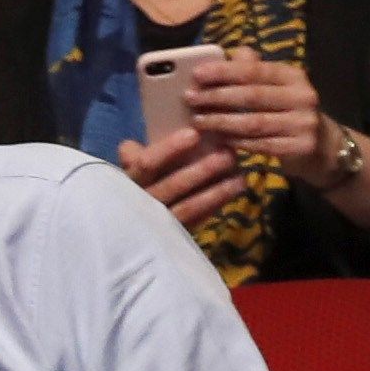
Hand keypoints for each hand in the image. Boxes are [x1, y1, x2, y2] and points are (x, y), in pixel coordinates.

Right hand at [116, 126, 242, 228]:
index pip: (147, 163)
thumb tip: (130, 145)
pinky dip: (216, 206)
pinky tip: (234, 193)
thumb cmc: (134, 188)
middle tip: (229, 154)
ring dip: (217, 191)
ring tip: (241, 177)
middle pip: (173, 186)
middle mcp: (143, 203)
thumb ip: (134, 158)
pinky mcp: (175, 236)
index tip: (194, 134)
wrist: (129, 234)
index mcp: (130, 181)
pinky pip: (198, 221)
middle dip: (202, 170)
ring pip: (189, 207)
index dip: (169, 149)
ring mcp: (159, 223)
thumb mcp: (128, 172)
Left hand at [182, 50, 333, 182]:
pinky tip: (218, 139)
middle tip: (190, 99)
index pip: (255, 70)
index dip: (224, 71)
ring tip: (198, 120)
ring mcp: (304, 123)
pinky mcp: (301, 147)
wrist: (324, 147)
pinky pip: (261, 145)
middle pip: (252, 96)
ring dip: (221, 121)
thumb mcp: (278, 87)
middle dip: (217, 97)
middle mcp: (303, 97)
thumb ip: (254, 70)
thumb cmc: (291, 112)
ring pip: (254, 123)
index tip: (197, 73)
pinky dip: (236, 142)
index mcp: (294, 76)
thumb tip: (229, 53)